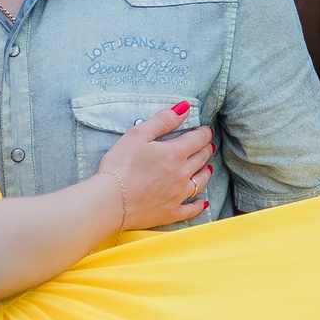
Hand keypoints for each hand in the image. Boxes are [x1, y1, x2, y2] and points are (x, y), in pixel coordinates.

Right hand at [97, 103, 214, 229]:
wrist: (111, 201)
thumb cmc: (120, 166)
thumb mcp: (138, 135)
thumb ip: (163, 120)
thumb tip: (184, 108)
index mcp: (176, 153)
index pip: (198, 139)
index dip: (204, 132)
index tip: (205, 130)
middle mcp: (183, 173)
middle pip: (202, 158)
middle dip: (205, 149)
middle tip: (206, 146)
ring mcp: (179, 194)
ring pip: (201, 182)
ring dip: (206, 173)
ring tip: (208, 168)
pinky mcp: (171, 212)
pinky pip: (192, 209)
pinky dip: (199, 205)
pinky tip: (202, 202)